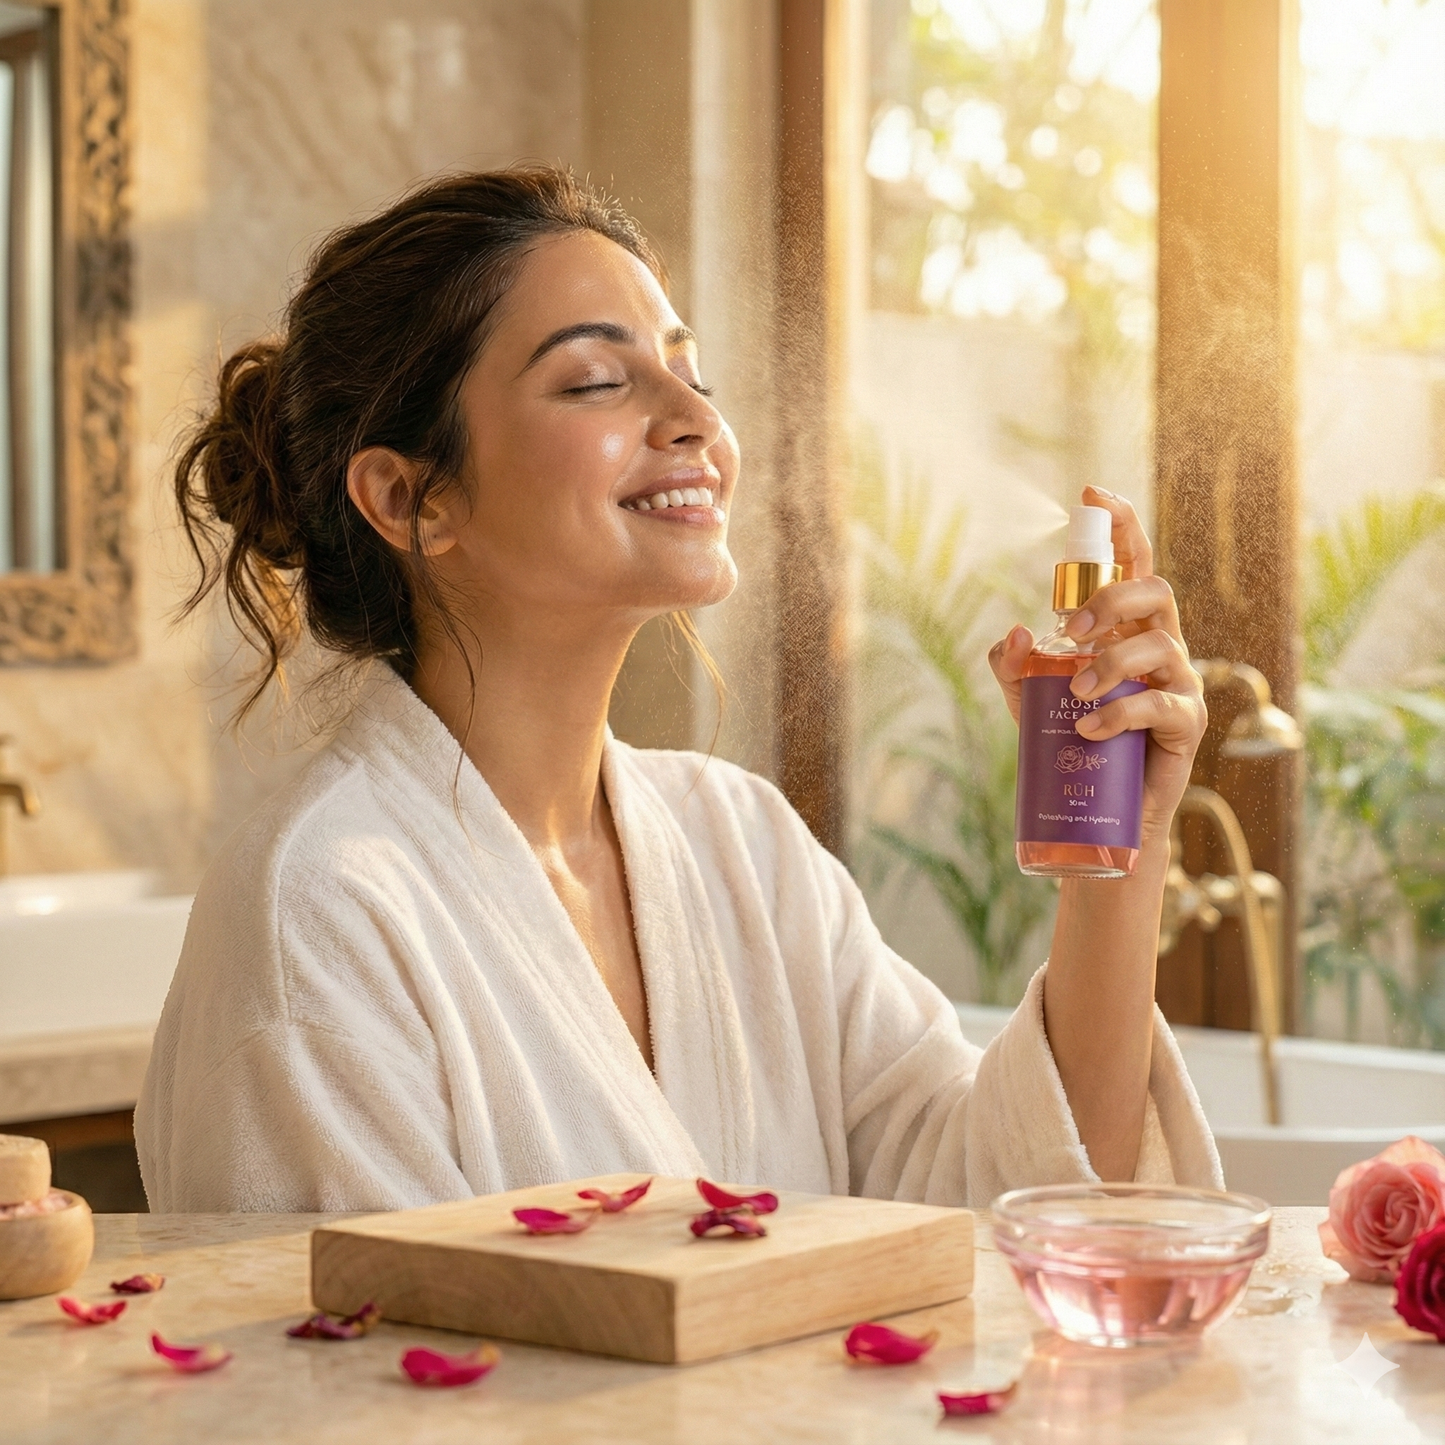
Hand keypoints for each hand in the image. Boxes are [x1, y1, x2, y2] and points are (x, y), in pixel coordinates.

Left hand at [988, 486, 1205, 847]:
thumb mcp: (1030, 702)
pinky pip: (1161, 706)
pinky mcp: (1187, 725)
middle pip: (1156, 591)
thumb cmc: (1073, 746)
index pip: (1133, 565)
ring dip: (1111, 663)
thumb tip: (1016, 632)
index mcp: (1127, 629)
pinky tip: (1090, 728)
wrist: (1104, 816)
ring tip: (1075, 694)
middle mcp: (1159, 646)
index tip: (1092, 494)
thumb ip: (1014, 666)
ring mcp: (1178, 683)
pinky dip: (1121, 713)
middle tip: (1070, 628)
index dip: (1120, 526)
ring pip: (1159, 646)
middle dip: (1113, 597)